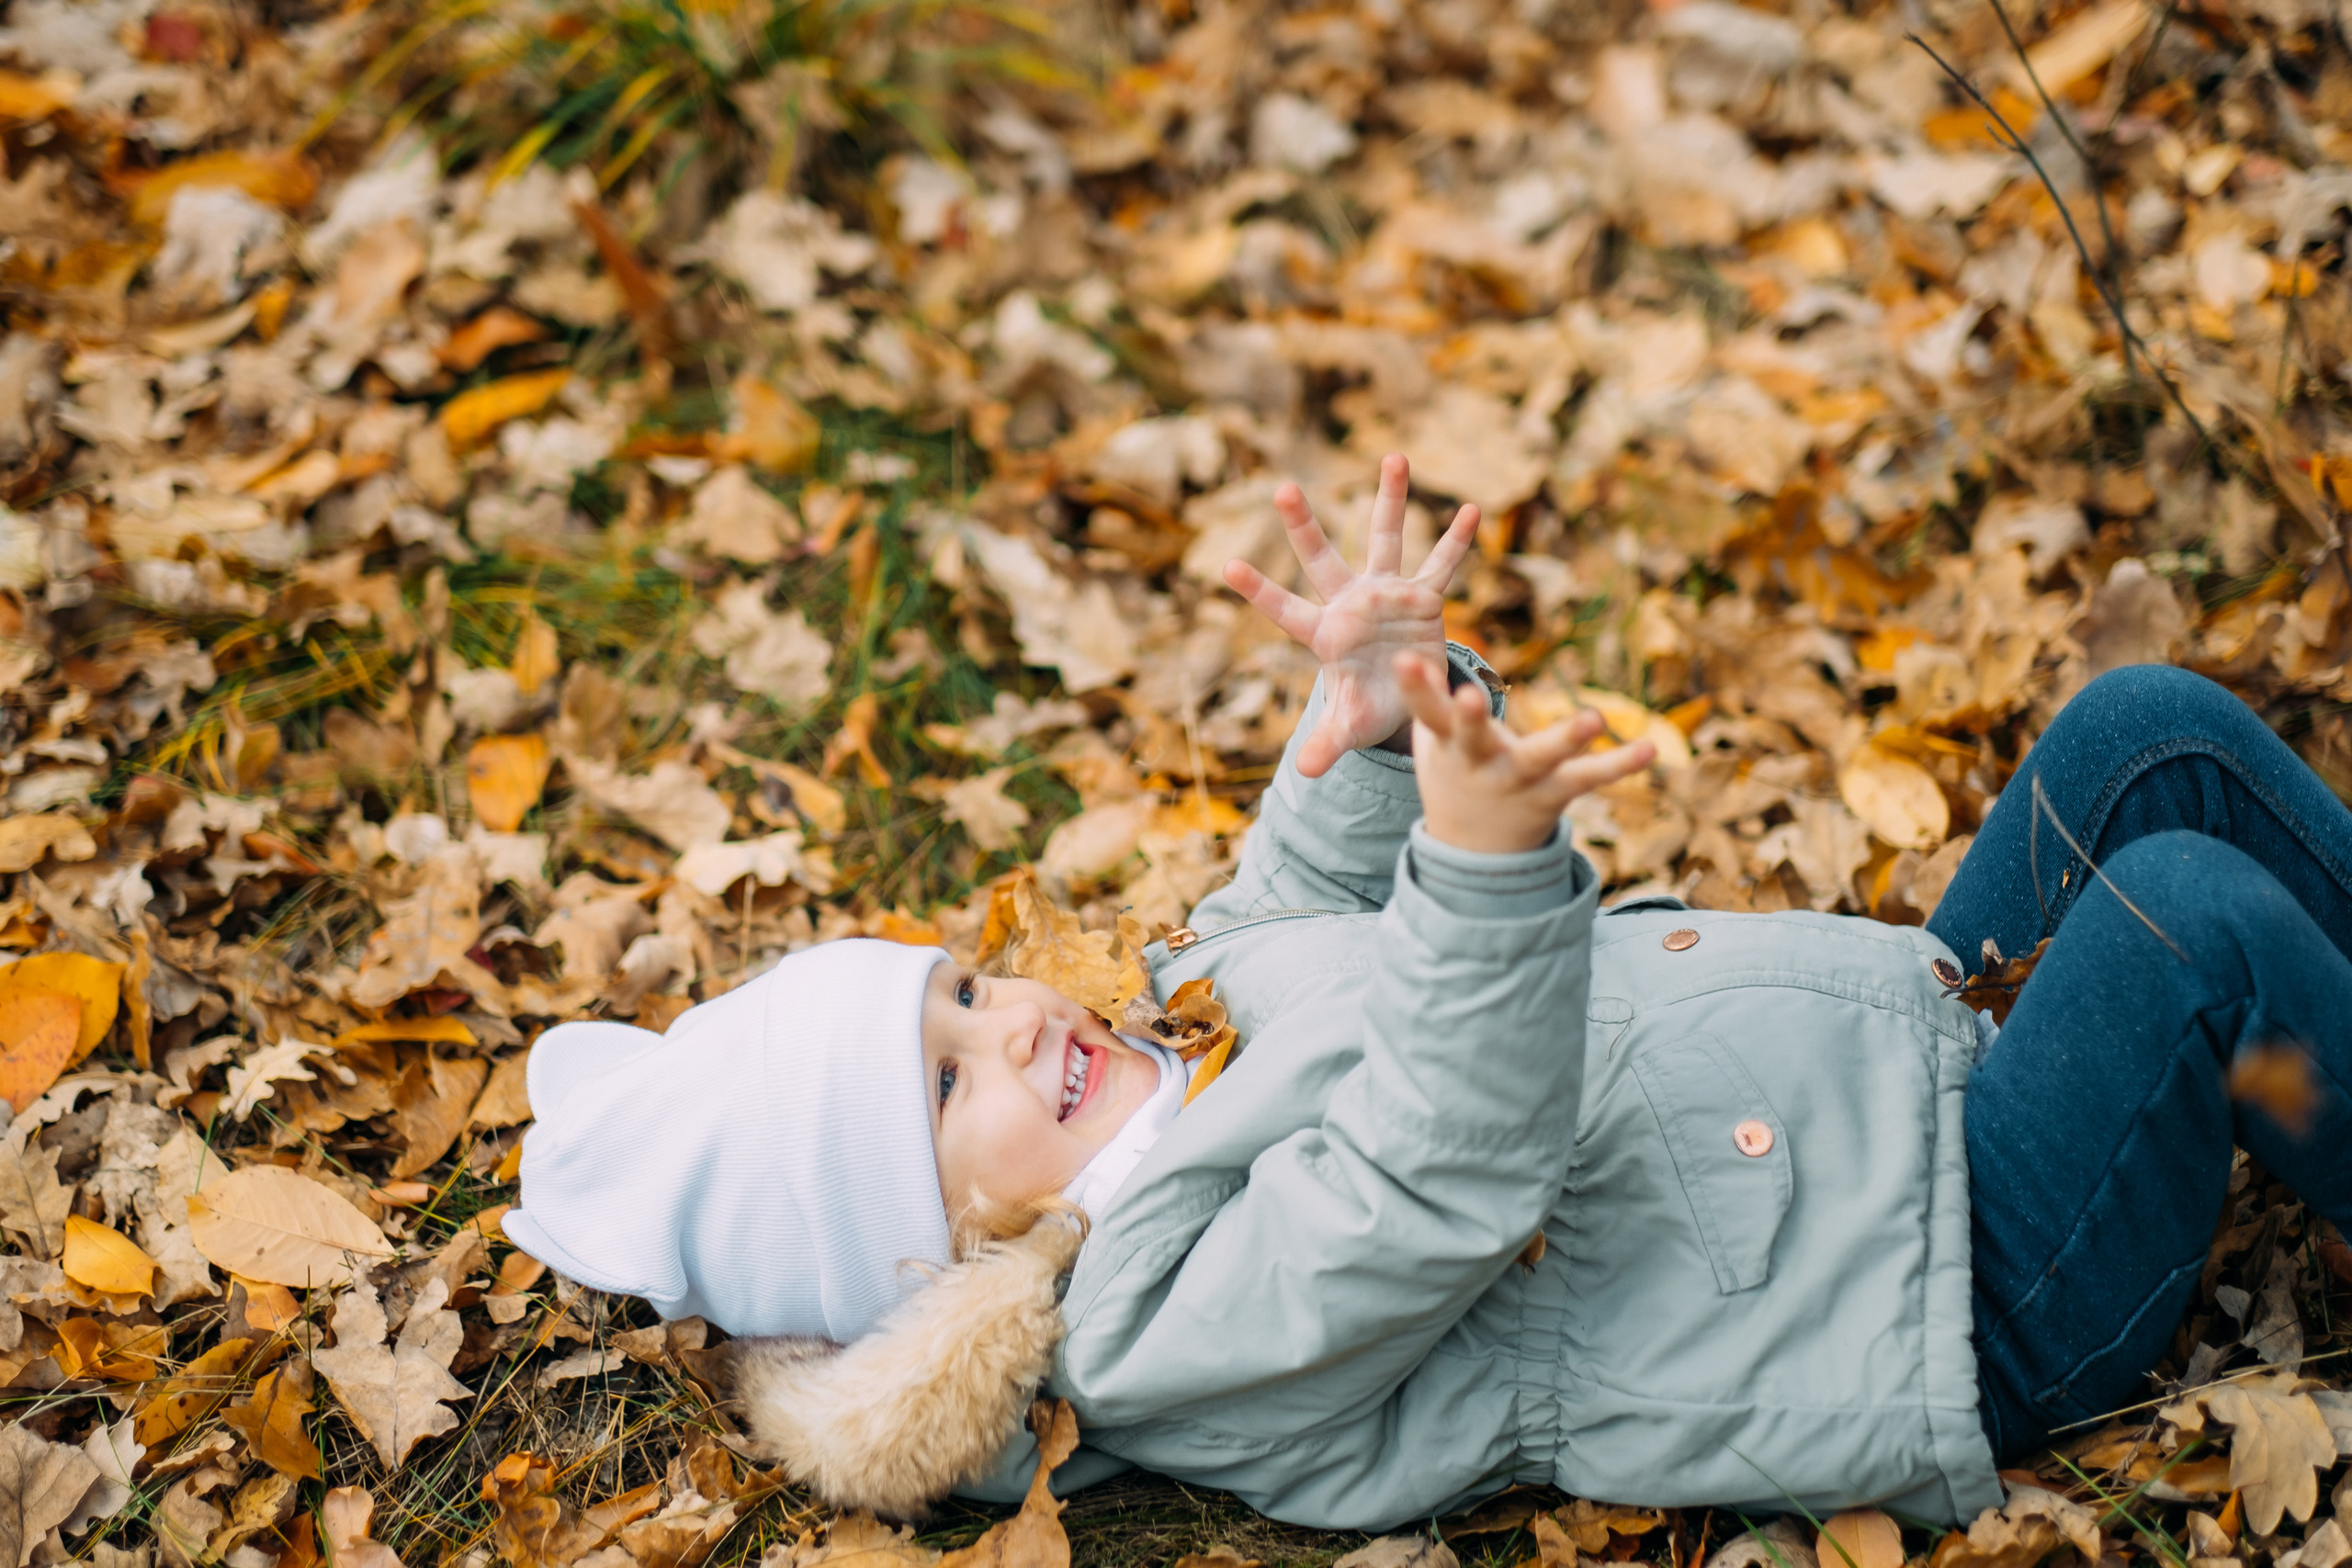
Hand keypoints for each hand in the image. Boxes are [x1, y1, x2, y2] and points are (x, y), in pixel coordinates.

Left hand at [1222, 454, 1478, 778]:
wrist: (1404, 697)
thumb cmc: (1368, 709)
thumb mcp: (1349, 728)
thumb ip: (1328, 744)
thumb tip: (1305, 775)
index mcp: (1325, 635)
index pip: (1285, 610)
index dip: (1259, 591)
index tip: (1225, 567)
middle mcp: (1350, 603)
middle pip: (1321, 559)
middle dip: (1302, 526)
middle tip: (1281, 488)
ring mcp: (1386, 593)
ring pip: (1385, 538)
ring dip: (1389, 499)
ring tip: (1394, 455)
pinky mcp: (1423, 597)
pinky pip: (1442, 564)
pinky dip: (1457, 540)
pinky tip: (1473, 509)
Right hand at [1396, 652, 1656, 855]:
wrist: (1475, 851)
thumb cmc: (1455, 772)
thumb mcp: (1434, 739)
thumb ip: (1426, 697)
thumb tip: (1408, 650)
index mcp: (1447, 744)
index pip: (1426, 711)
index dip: (1414, 687)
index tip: (1404, 659)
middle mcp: (1480, 762)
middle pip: (1473, 737)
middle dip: (1469, 717)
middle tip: (1468, 697)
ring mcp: (1518, 779)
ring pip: (1540, 757)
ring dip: (1566, 738)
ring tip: (1593, 717)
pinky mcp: (1553, 793)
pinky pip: (1589, 778)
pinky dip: (1620, 765)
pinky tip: (1650, 748)